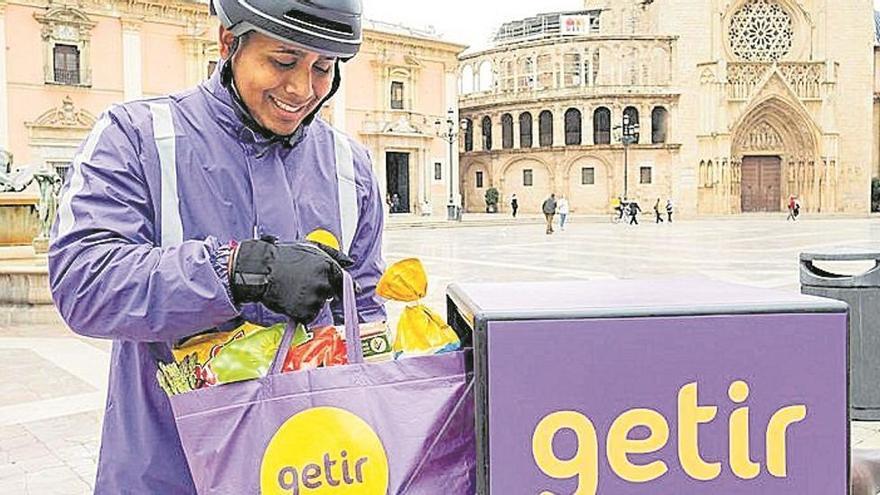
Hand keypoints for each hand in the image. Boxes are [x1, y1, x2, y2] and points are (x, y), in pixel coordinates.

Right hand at [229, 237, 350, 323]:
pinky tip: (290, 300)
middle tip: (301, 283)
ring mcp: (314, 298)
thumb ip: (334, 254)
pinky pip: (308, 315)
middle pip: (329, 293)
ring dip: (308, 301)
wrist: (261, 270)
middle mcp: (324, 283)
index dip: (343, 287)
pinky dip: (300, 311)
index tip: (344, 292)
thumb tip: (350, 262)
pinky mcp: (304, 311)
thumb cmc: (283, 256)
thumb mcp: (311, 247)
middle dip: (318, 291)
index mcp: (327, 266)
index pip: (343, 281)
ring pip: (318, 305)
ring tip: (292, 289)